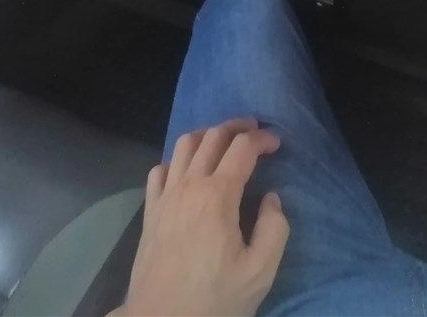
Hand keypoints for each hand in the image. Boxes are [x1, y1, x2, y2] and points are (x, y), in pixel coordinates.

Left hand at [117, 118, 288, 316]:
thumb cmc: (213, 299)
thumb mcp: (259, 272)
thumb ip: (274, 229)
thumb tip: (272, 199)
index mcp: (218, 196)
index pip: (242, 148)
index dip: (262, 139)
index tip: (276, 143)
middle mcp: (189, 185)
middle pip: (213, 136)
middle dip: (237, 127)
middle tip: (255, 130)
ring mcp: (165, 195)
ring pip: (184, 144)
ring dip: (207, 134)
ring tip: (223, 141)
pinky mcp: (150, 210)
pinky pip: (160, 168)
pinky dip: (177, 158)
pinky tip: (187, 169)